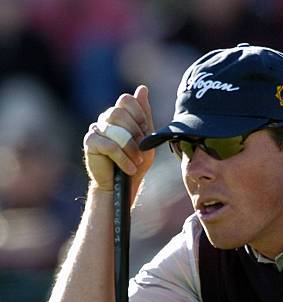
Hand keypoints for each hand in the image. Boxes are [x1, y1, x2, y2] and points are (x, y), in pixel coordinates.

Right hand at [83, 85, 155, 202]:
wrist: (122, 186)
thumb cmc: (134, 162)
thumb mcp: (146, 139)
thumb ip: (144, 115)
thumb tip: (142, 88)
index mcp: (119, 114)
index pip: (126, 100)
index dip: (138, 115)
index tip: (145, 132)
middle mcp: (105, 119)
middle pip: (119, 112)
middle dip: (135, 133)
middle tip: (142, 151)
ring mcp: (96, 129)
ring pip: (115, 130)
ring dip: (130, 149)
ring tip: (136, 162)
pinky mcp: (90, 142)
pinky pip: (108, 145)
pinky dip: (122, 159)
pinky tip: (128, 168)